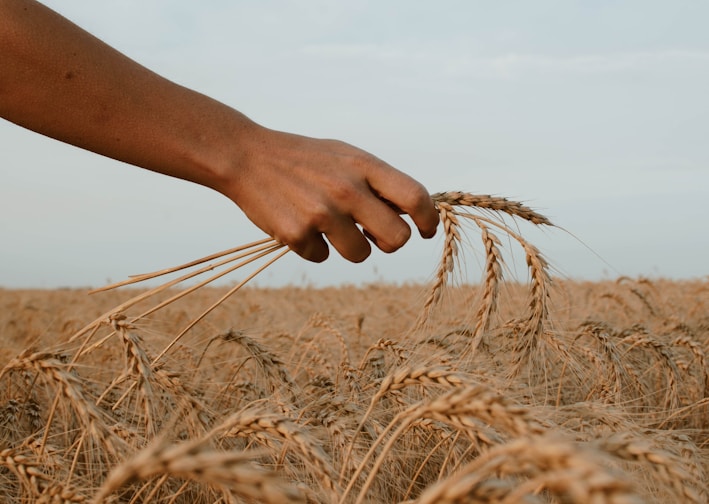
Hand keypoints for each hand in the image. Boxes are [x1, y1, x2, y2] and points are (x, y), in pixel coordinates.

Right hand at [220, 127, 438, 262]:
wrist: (247, 157)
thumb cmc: (304, 159)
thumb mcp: (345, 156)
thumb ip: (376, 182)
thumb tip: (409, 216)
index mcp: (363, 166)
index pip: (414, 197)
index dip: (428, 219)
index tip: (426, 230)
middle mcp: (347, 190)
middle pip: (397, 238)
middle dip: (389, 242)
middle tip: (374, 235)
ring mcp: (322, 214)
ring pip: (361, 254)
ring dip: (350, 247)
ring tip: (329, 226)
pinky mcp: (297, 234)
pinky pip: (322, 257)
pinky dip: (314, 247)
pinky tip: (299, 224)